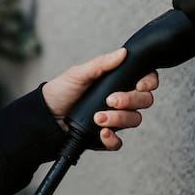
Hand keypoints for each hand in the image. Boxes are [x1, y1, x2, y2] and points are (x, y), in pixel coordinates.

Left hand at [40, 47, 158, 150]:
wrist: (46, 115)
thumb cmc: (62, 90)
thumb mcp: (79, 73)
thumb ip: (101, 64)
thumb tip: (122, 53)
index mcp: (118, 82)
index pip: (146, 81)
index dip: (149, 82)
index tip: (140, 84)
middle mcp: (122, 100)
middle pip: (144, 101)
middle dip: (130, 101)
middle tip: (110, 100)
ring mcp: (116, 119)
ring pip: (134, 120)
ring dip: (118, 119)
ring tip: (97, 117)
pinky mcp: (106, 137)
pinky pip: (119, 142)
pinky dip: (112, 139)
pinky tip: (102, 132)